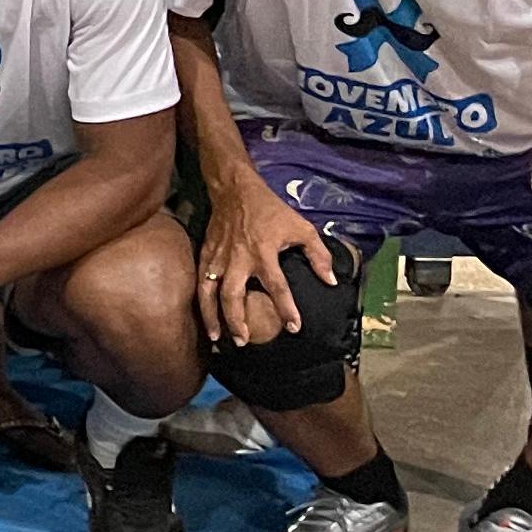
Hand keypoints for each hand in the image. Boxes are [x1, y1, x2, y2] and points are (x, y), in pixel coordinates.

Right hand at [197, 164, 339, 348]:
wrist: (235, 190)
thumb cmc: (271, 211)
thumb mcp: (302, 228)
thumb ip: (319, 255)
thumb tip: (331, 282)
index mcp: (264, 253)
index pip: (277, 286)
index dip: (286, 308)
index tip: (293, 328)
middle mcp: (239, 259)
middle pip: (233, 295)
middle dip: (238, 320)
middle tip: (244, 341)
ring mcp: (218, 257)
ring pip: (210, 292)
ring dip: (213, 316)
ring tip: (218, 338)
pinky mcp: (206, 253)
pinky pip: (200, 280)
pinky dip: (200, 300)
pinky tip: (204, 316)